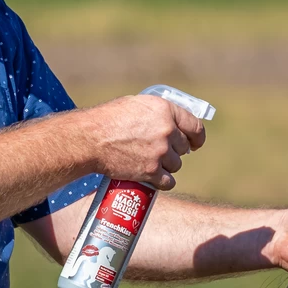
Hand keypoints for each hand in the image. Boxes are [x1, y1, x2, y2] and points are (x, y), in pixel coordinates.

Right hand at [84, 95, 205, 190]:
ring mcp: (160, 152)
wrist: (90, 139)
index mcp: (165, 110)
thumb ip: (158, 114)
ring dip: (166, 166)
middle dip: (174, 151)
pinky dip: (162, 181)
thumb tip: (172, 123)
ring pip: (176, 165)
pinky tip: (154, 178)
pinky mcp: (151, 171)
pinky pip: (168, 182)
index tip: (194, 144)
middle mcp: (167, 131)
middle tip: (159, 152)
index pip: (195, 127)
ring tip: (150, 163)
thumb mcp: (137, 105)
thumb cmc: (108, 119)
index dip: (197, 138)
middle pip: (183, 148)